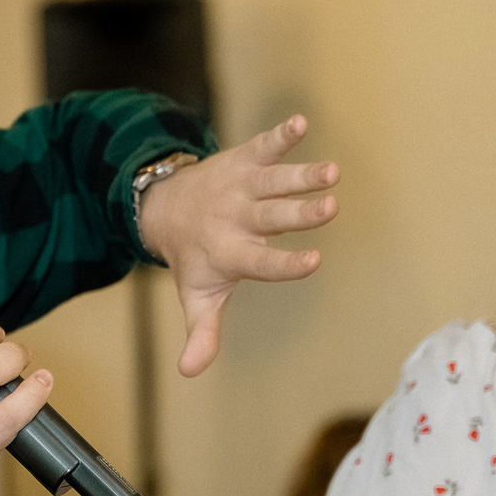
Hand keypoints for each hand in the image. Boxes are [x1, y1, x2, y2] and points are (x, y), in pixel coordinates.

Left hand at [135, 114, 337, 376]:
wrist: (164, 208)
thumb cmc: (194, 259)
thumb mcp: (196, 297)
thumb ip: (201, 333)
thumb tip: (188, 372)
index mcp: (230, 253)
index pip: (261, 262)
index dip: (285, 263)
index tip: (313, 262)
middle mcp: (237, 218)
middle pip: (272, 216)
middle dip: (299, 213)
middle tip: (330, 208)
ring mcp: (241, 187)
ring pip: (275, 181)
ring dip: (301, 175)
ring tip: (331, 171)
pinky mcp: (244, 161)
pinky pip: (263, 146)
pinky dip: (280, 135)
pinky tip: (300, 123)